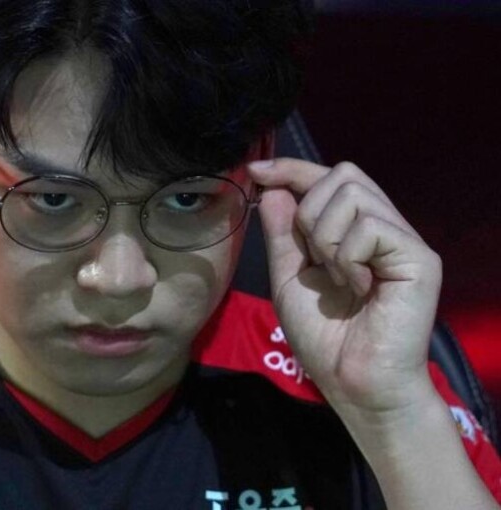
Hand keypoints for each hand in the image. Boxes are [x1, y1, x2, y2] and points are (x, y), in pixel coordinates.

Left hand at [248, 159, 441, 417]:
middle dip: (310, 211)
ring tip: (338, 279)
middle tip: (314, 259)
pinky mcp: (418, 256)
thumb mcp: (289, 280)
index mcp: (352, 230)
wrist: (354, 382)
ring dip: (325, 238)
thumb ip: (282, 235)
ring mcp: (402, 238)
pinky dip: (347, 257)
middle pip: (343, 173)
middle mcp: (382, 226)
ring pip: (353, 193)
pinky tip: (358, 288)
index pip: (327, 178)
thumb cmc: (324, 338)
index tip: (256, 171)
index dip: (291, 169)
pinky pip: (369, 226)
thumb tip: (274, 188)